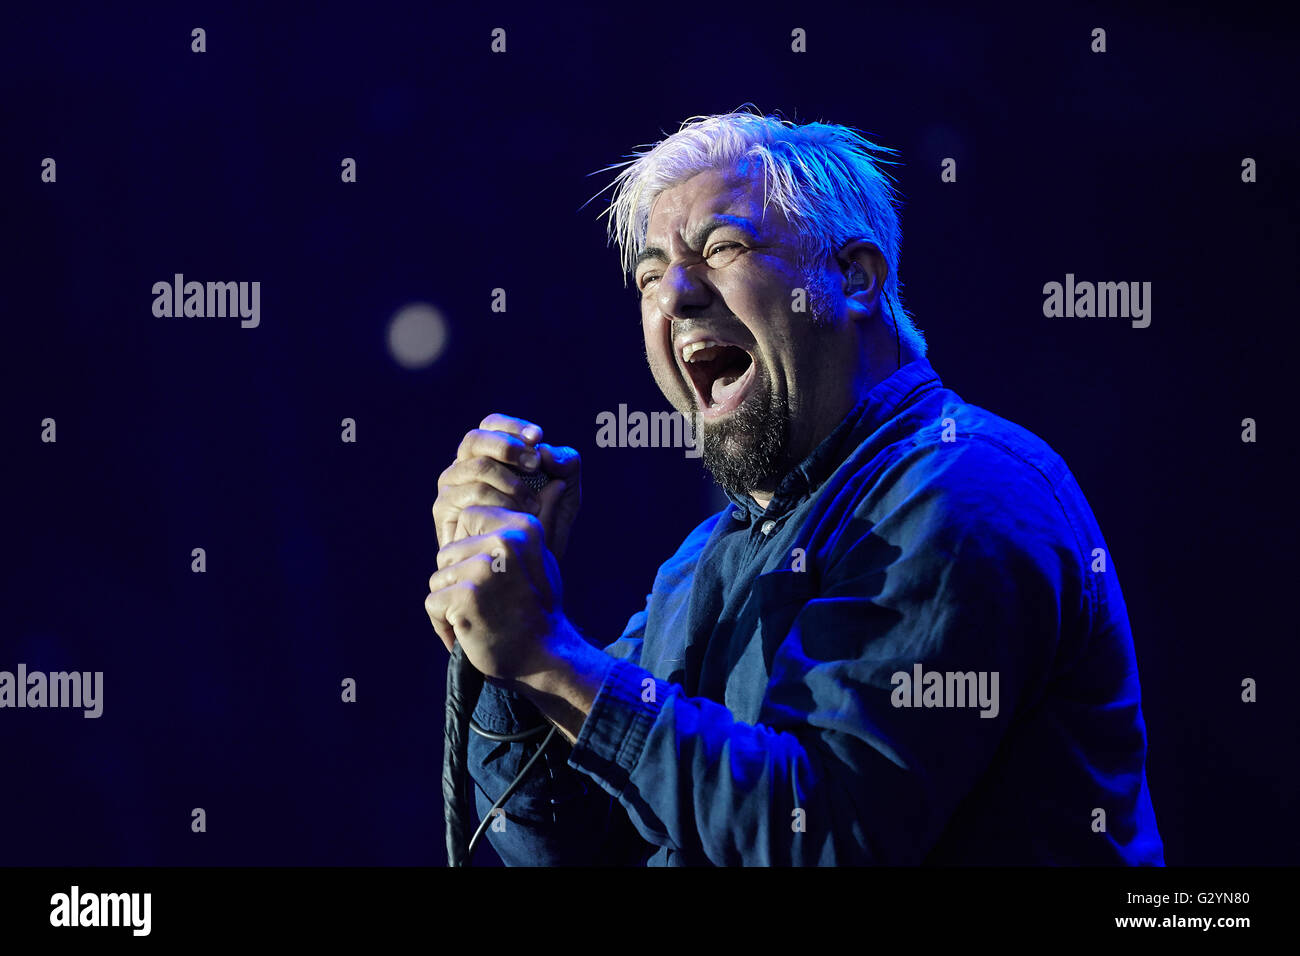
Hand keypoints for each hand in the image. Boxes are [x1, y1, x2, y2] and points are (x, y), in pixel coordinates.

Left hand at [424, 504, 565, 683]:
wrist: (545, 658)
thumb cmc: (540, 609)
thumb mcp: (544, 558)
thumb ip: (537, 521)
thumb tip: (555, 483)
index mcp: (522, 527)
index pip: (467, 519)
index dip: (471, 551)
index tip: (493, 578)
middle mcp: (505, 541)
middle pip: (447, 551)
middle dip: (458, 580)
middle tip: (488, 603)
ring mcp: (484, 568)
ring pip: (438, 578)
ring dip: (452, 604)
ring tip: (482, 618)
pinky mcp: (466, 596)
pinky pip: (433, 603)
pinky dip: (444, 624)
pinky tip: (469, 633)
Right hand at [432, 413, 581, 558]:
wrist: (522, 572)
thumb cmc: (544, 529)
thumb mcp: (566, 496)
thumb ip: (566, 466)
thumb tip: (548, 452)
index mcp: (491, 454)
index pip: (492, 424)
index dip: (514, 427)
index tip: (538, 437)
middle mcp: (466, 465)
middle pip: (476, 439)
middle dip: (509, 446)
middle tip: (534, 464)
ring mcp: (452, 486)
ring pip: (477, 466)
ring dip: (510, 481)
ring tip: (532, 504)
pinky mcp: (443, 509)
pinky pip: (470, 493)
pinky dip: (497, 500)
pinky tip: (512, 516)